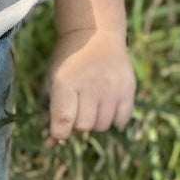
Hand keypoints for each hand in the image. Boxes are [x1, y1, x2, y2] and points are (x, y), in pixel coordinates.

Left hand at [45, 29, 136, 146]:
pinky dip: (113, 118)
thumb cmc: (68, 63)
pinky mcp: (129, 89)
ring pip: (103, 126)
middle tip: (77, 109)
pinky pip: (121, 120)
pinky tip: (106, 104)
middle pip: (84, 127)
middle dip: (77, 124)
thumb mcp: (54, 81)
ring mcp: (112, 88)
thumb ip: (51, 112)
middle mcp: (91, 86)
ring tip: (91, 104)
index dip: (59, 132)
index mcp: (66, 83)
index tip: (58, 130)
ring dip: (95, 122)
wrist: (95, 35)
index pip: (63, 120)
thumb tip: (50, 144)